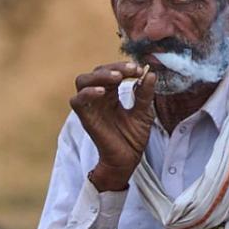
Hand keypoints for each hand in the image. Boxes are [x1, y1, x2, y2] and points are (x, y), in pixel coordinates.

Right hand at [71, 62, 155, 194]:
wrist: (127, 160)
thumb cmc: (133, 139)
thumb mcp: (144, 113)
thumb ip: (145, 94)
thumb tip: (150, 74)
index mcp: (112, 94)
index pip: (113, 72)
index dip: (125, 67)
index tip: (140, 70)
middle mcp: (99, 98)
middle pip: (97, 72)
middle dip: (113, 67)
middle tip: (131, 70)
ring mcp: (91, 107)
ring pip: (83, 81)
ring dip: (99, 75)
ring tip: (117, 78)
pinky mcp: (85, 118)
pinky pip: (77, 101)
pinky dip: (88, 93)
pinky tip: (103, 92)